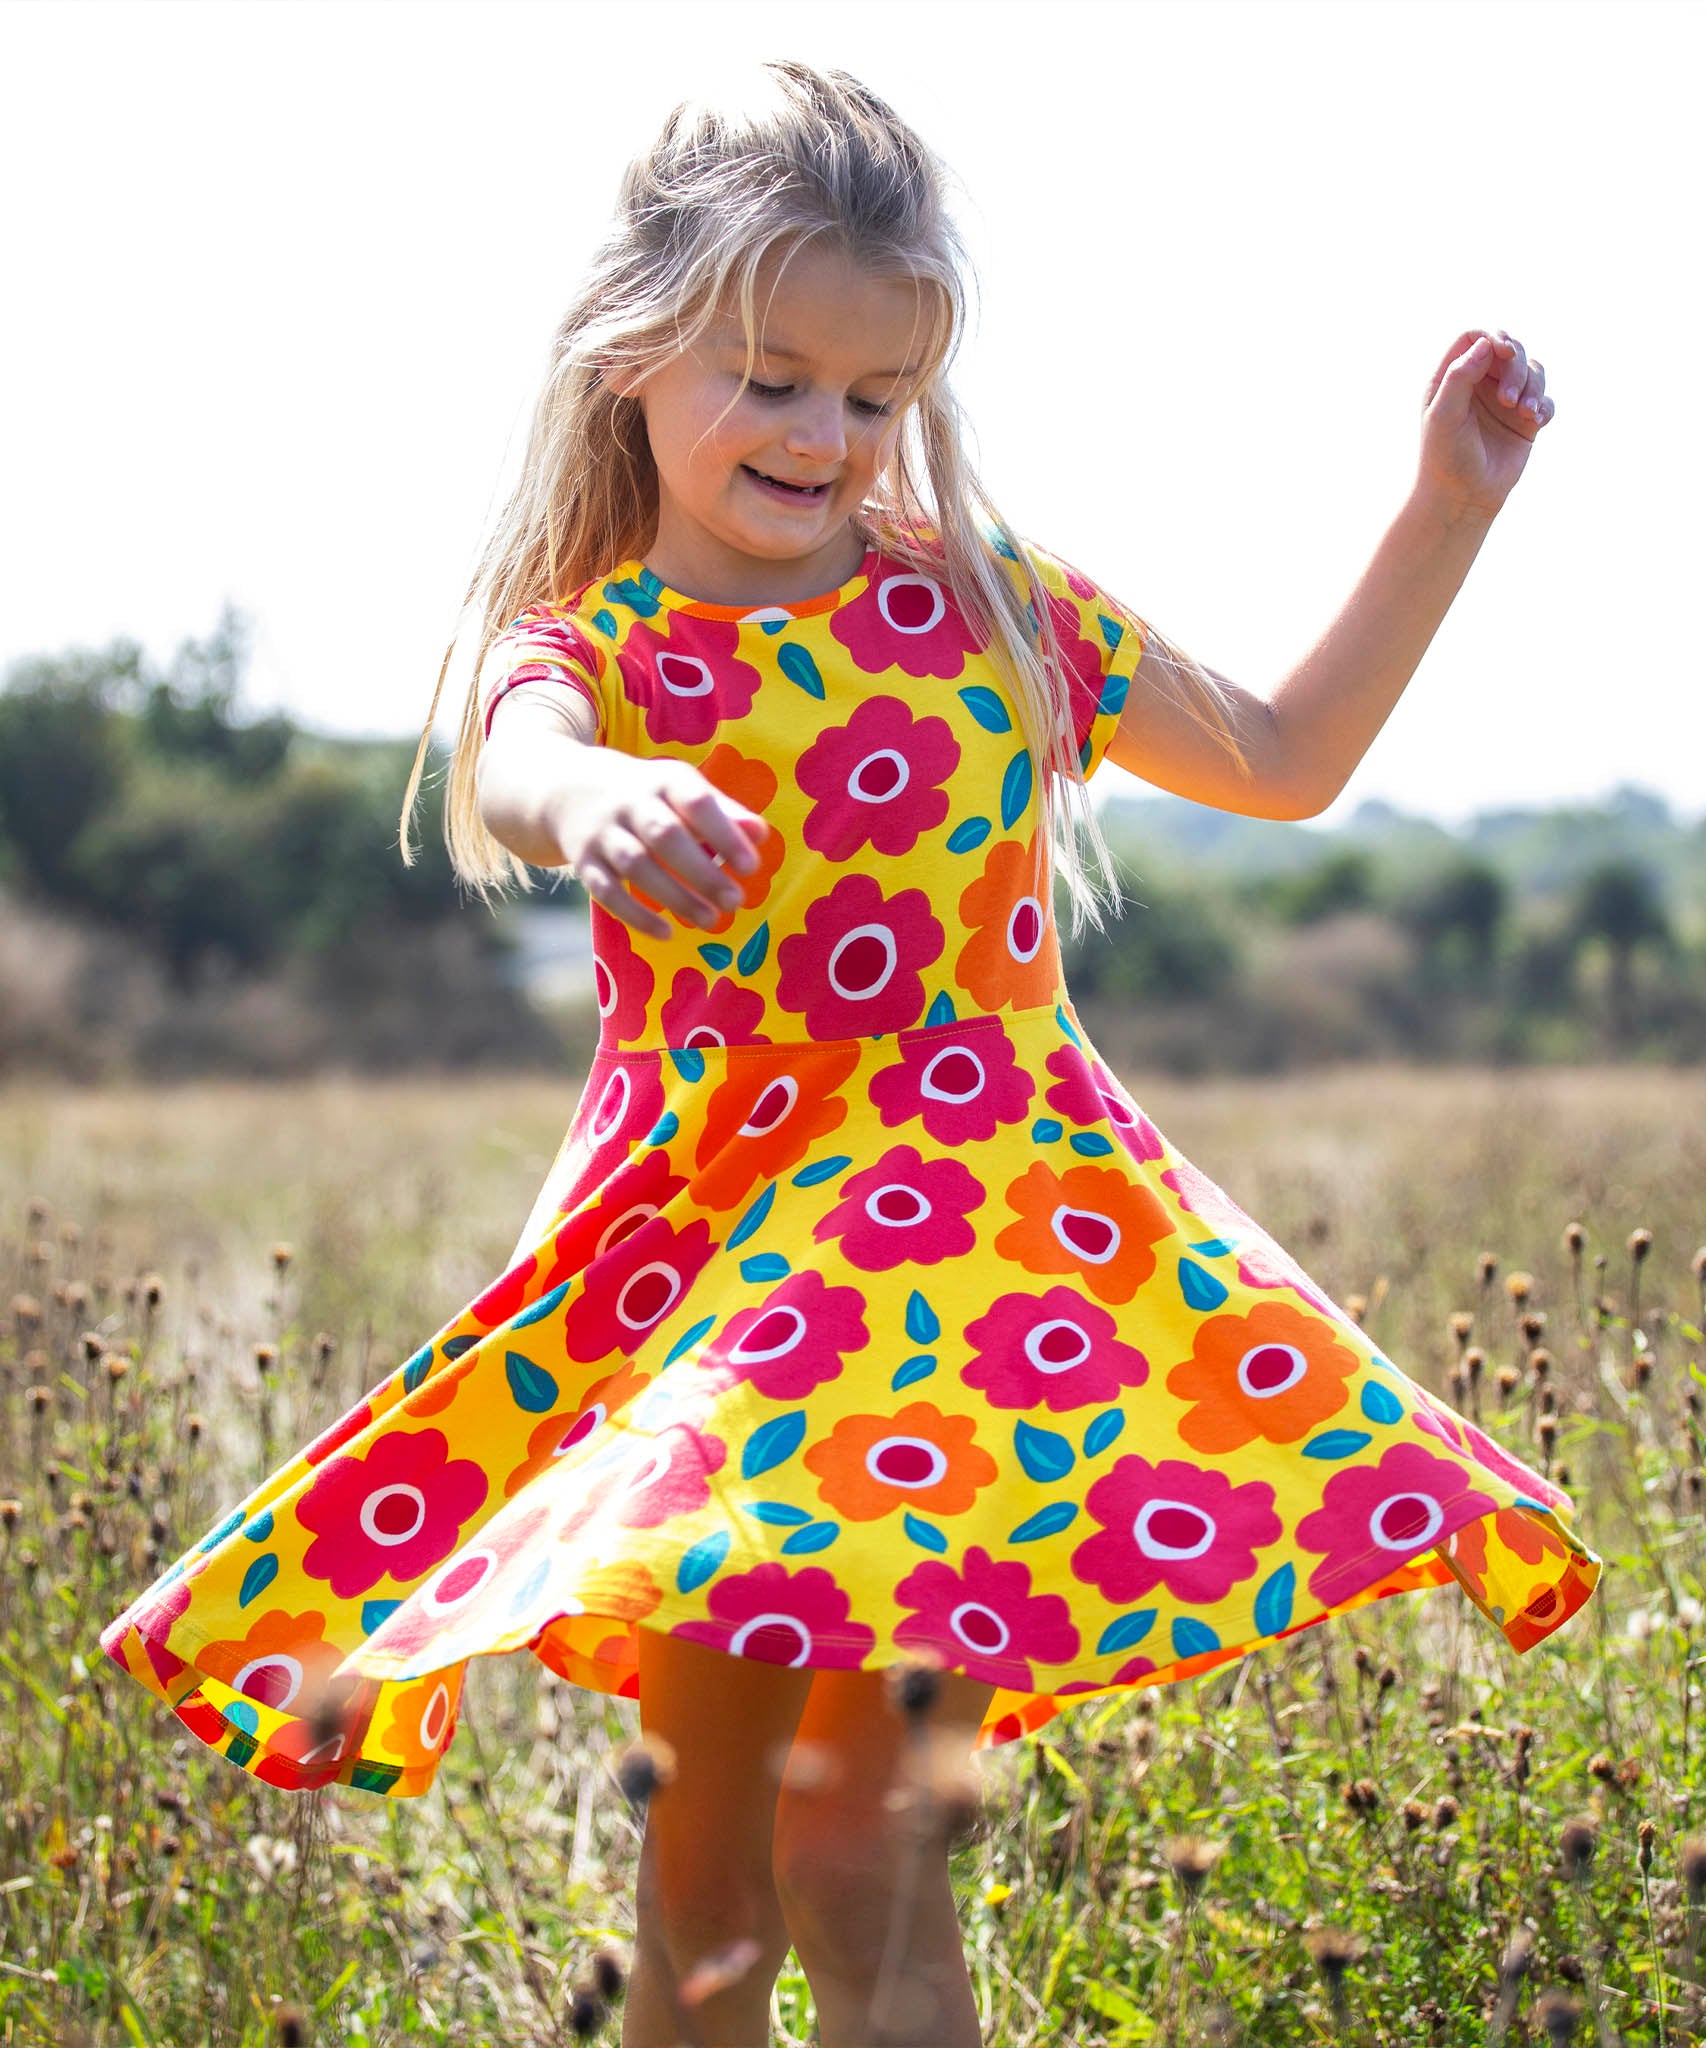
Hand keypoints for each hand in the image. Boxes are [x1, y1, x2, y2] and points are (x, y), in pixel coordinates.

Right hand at [551, 752, 770, 941]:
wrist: (568, 790)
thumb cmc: (646, 796)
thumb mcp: (681, 791)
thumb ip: (722, 812)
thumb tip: (761, 835)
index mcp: (663, 780)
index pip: (696, 803)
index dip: (724, 834)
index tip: (751, 866)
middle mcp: (629, 803)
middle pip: (664, 836)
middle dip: (701, 872)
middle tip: (735, 901)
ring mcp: (602, 833)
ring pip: (636, 866)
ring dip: (674, 896)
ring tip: (710, 920)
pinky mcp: (583, 861)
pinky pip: (606, 892)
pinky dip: (636, 915)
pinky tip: (666, 933)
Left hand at [1418, 328, 1552, 515]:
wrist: (1461, 498)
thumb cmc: (1445, 458)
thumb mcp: (1444, 415)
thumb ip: (1459, 377)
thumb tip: (1484, 344)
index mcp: (1452, 378)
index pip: (1474, 337)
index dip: (1492, 337)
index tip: (1504, 352)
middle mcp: (1479, 383)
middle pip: (1509, 349)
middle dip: (1516, 368)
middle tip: (1508, 399)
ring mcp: (1504, 399)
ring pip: (1532, 370)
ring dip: (1534, 387)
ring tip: (1525, 413)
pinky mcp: (1523, 420)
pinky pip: (1545, 400)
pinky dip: (1544, 406)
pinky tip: (1536, 422)